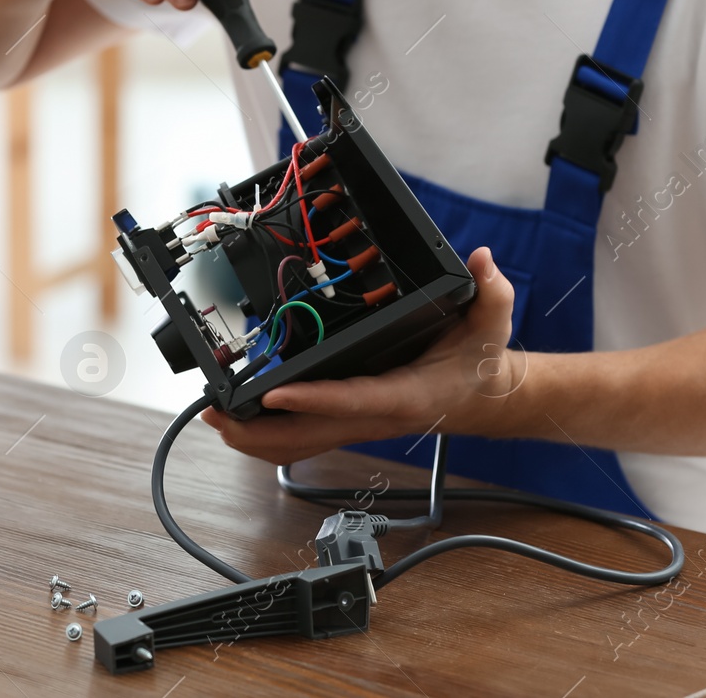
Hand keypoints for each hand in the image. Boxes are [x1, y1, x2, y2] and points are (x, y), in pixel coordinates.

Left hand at [200, 248, 520, 465]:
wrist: (485, 399)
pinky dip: (266, 431)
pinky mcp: (349, 422)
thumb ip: (491, 291)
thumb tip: (482, 261)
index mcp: (405, 395)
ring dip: (253, 435)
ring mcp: (358, 424)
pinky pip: (301, 437)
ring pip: (298, 444)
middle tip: (215, 408)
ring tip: (214, 413)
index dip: (311, 399)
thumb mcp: (492, 322)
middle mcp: (375, 417)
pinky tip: (240, 414)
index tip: (272, 391)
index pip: (352, 400)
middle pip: (308, 436)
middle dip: (257, 429)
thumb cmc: (480, 362)